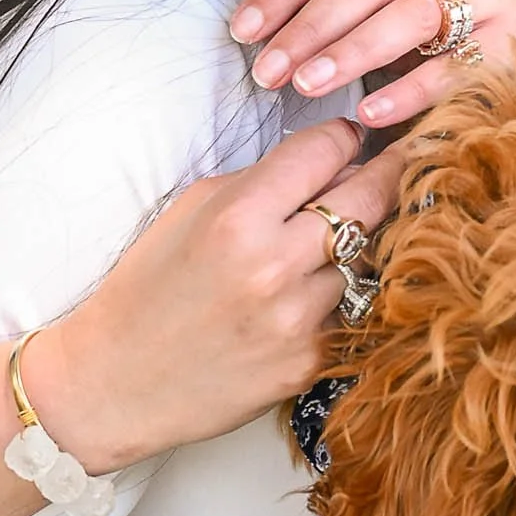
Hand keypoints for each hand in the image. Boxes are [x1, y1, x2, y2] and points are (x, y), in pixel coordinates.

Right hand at [26, 117, 404, 470]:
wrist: (119, 381)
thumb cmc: (150, 286)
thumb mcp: (194, 208)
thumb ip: (263, 180)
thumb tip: (329, 159)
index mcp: (239, 218)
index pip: (325, 151)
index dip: (344, 136)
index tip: (352, 134)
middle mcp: (275, 267)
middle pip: (369, 198)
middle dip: (386, 173)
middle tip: (397, 163)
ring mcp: (297, 321)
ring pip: (366, 256)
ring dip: (359, 241)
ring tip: (339, 234)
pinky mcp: (308, 364)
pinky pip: (349, 310)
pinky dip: (340, 293)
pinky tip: (313, 289)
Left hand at [231, 0, 515, 129]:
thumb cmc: (429, 11)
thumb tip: (256, 32)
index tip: (243, 30)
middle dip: (310, 27)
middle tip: (268, 71)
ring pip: (409, 15)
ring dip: (351, 52)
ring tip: (307, 86)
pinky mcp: (512, 38)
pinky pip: (454, 67)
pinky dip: (407, 91)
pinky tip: (368, 113)